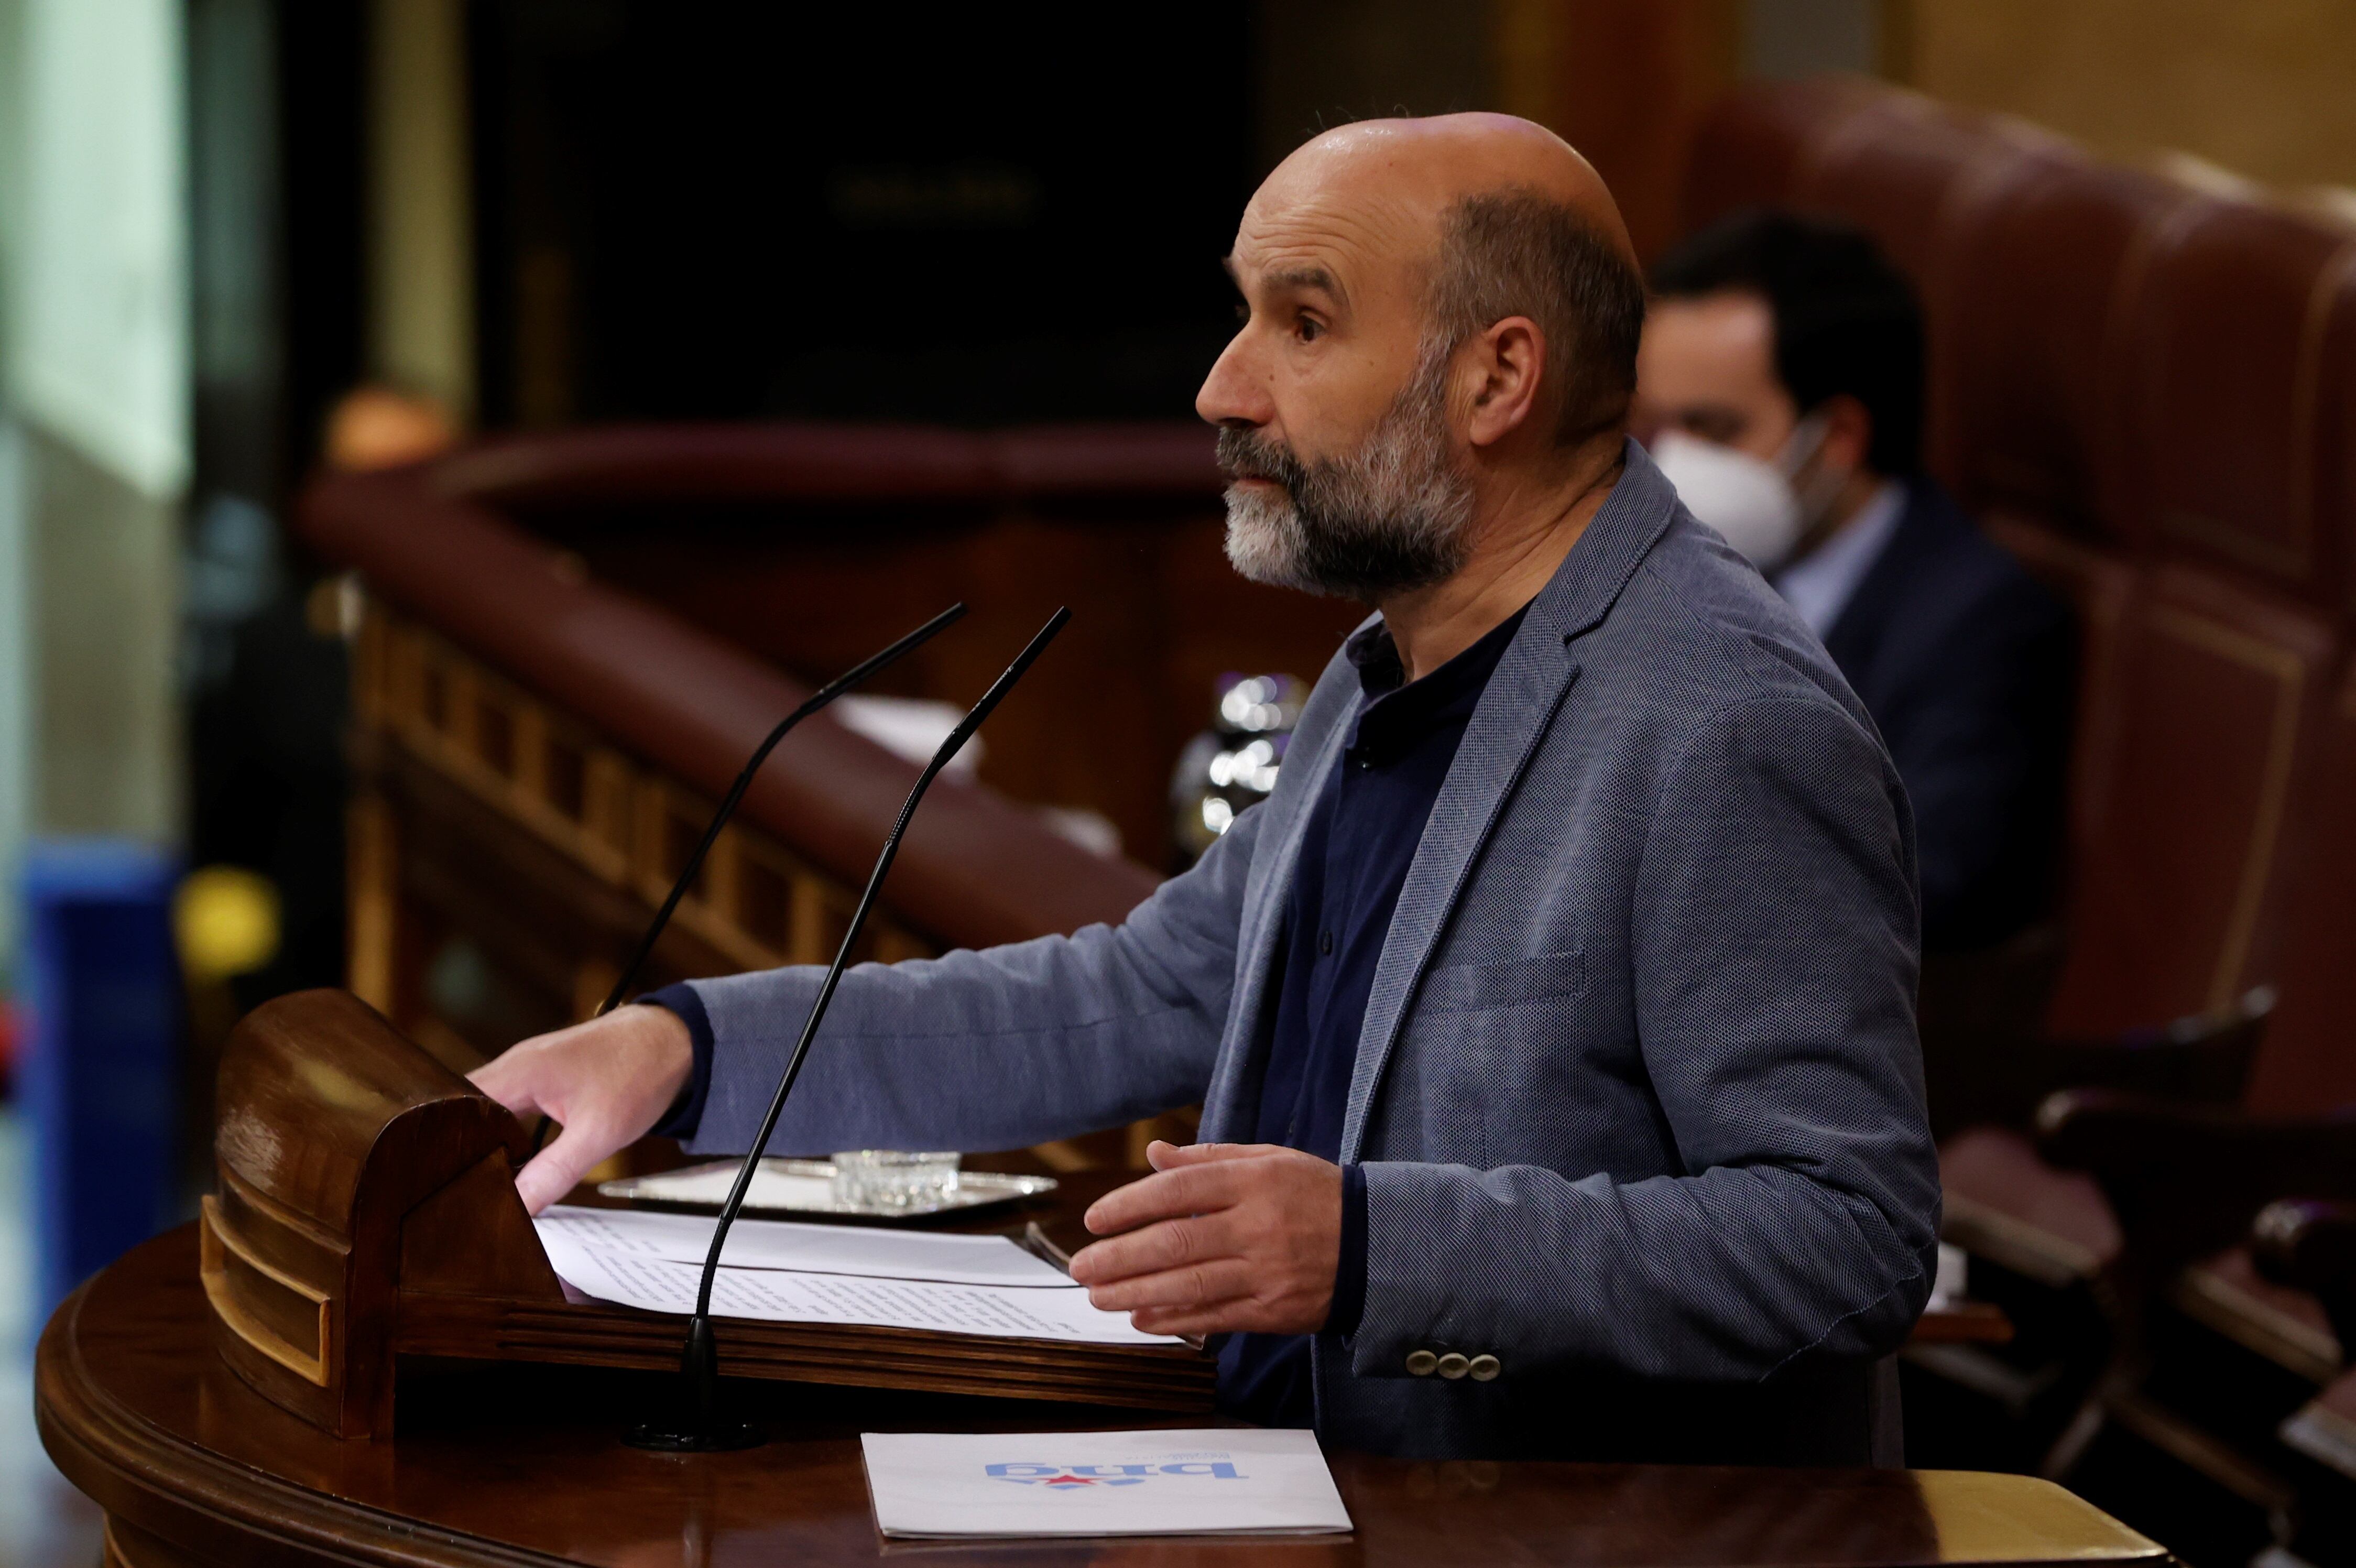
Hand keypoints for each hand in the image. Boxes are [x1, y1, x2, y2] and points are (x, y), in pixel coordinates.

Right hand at [469, 1005, 692, 1214]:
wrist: (676, 1040)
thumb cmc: (642, 1071)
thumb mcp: (599, 1133)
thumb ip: (554, 1172)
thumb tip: (518, 1207)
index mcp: (519, 1071)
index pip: (456, 1110)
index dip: (448, 1148)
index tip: (447, 1183)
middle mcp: (515, 1066)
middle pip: (465, 1112)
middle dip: (463, 1150)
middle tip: (460, 1189)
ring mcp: (527, 1070)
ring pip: (487, 1111)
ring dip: (485, 1142)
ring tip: (481, 1181)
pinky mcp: (541, 1078)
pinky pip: (509, 1108)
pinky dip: (506, 1133)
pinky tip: (510, 1160)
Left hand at [1067, 1141, 1340, 1337]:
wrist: (1375, 1244)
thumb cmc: (1314, 1195)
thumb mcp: (1268, 1160)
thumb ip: (1208, 1159)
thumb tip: (1154, 1155)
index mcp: (1254, 1180)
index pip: (1178, 1191)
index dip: (1129, 1205)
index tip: (1093, 1220)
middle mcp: (1258, 1226)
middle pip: (1176, 1242)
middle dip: (1120, 1257)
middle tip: (1080, 1266)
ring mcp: (1266, 1271)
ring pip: (1190, 1284)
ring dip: (1136, 1292)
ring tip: (1098, 1295)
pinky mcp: (1274, 1310)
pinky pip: (1215, 1316)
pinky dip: (1174, 1319)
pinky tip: (1141, 1319)